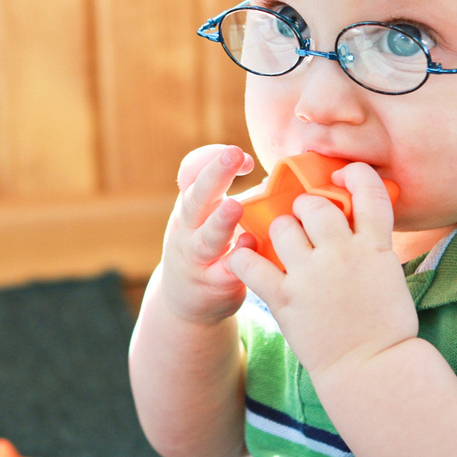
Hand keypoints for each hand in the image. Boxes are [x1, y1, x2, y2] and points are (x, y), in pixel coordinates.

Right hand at [159, 145, 255, 326]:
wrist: (184, 302)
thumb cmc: (203, 246)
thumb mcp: (205, 215)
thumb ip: (231, 193)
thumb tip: (271, 172)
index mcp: (190, 205)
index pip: (190, 172)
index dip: (211, 158)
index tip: (238, 154)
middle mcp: (188, 228)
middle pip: (196, 198)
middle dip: (214, 174)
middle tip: (233, 154)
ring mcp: (198, 258)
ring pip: (207, 239)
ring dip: (220, 222)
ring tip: (235, 206)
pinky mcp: (214, 284)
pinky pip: (226, 271)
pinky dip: (238, 258)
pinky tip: (251, 246)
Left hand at [228, 162, 417, 378]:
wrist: (372, 370)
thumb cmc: (386, 326)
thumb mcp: (390, 275)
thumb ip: (371, 245)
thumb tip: (353, 220)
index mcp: (375, 246)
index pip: (368, 189)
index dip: (355, 174)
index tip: (343, 176)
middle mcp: (342, 253)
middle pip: (314, 204)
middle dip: (306, 207)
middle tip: (305, 221)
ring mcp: (311, 275)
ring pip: (282, 226)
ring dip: (281, 230)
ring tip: (285, 245)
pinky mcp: (285, 298)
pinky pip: (251, 263)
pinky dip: (244, 256)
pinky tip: (247, 258)